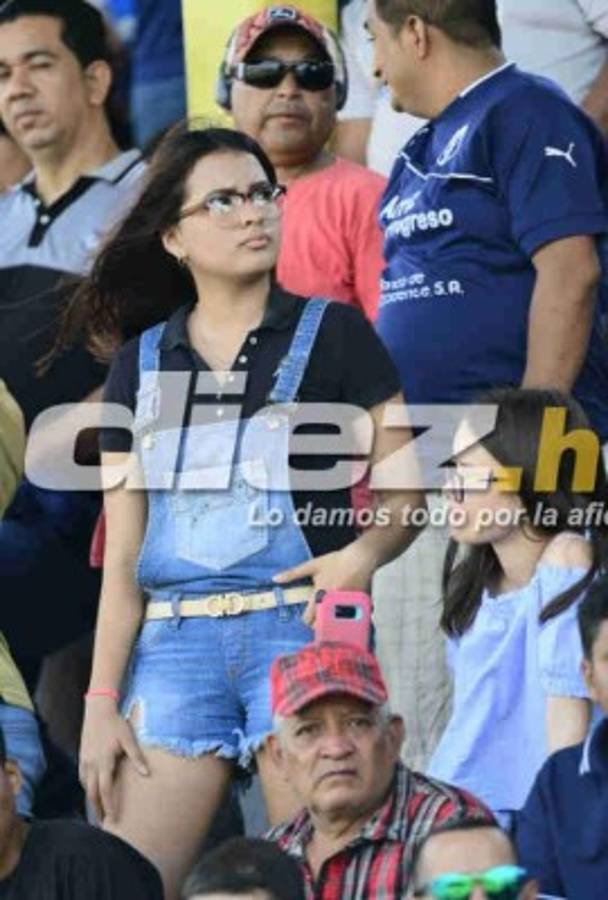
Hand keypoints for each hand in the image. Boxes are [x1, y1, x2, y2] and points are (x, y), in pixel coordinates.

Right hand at [79, 700, 148, 823]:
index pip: (106, 790)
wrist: (98, 711)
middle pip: (92, 793)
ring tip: (97, 812)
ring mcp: (84, 761)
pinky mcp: (82, 757)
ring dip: (91, 800)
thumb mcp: (129, 739)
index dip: (109, 805)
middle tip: (103, 824)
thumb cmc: (116, 724)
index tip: (113, 819)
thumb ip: (136, 757)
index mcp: (103, 762)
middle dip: (97, 809)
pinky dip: (87, 788)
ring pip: (86, 787)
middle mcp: (91, 765)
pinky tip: (92, 792)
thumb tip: (146, 773)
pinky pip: (82, 778)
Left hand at [274, 541, 376, 625]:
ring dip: (332, 624)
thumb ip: (293, 573)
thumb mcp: (313, 565)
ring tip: (332, 617)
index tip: (308, 616)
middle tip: (319, 618)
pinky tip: (346, 614)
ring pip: (335, 625)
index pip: (308, 619)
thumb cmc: (335, 561)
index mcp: (319, 595)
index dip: (306, 620)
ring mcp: (345, 607)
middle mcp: (331, 604)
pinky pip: (350, 620)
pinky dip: (347, 619)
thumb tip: (275, 578)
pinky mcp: (358, 608)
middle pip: (321, 626)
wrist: (360, 558)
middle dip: (318, 625)